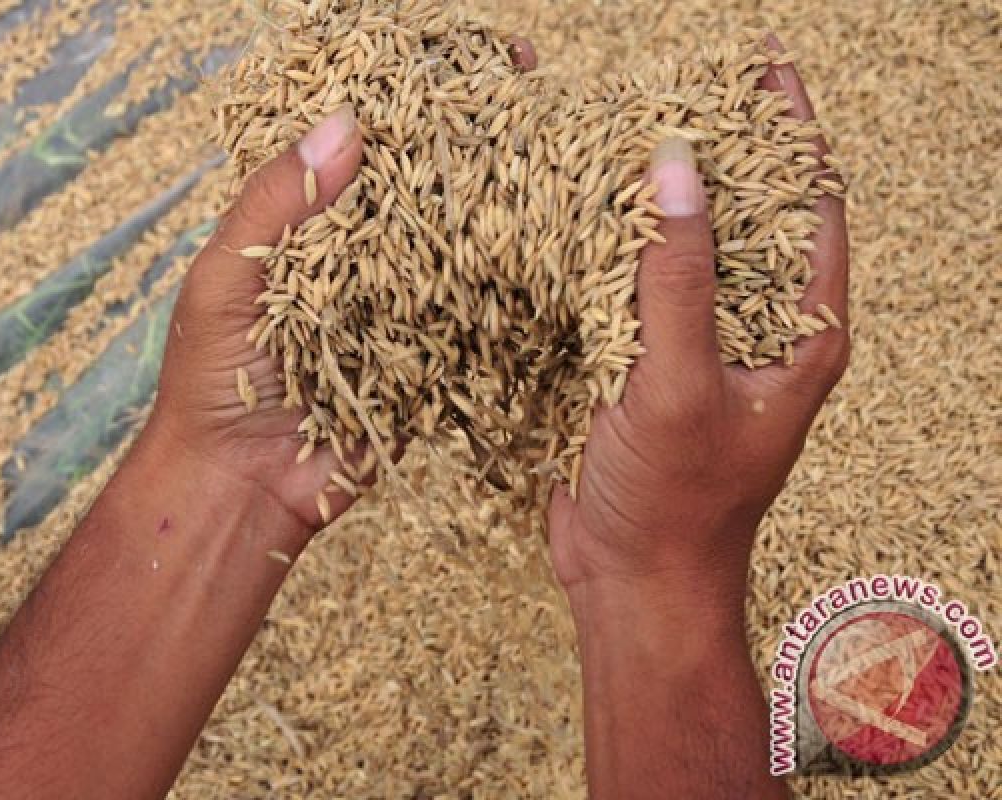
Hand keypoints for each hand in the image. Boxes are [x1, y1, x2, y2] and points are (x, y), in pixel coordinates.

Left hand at [146, 39, 538, 537]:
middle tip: (531, 97)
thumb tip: (348, 126)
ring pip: (457, 246)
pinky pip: (473, 321)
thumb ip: (277, 204)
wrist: (238, 485)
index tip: (472, 62)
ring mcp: (401, 306)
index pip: (367, 143)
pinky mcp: (429, 361)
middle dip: (475, 142)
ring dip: (503, 209)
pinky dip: (507, 294)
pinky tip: (551, 258)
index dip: (414, 100)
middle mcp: (362, 256)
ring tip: (556, 164)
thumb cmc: (212, 379)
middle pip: (425, 185)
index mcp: (309, 223)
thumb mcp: (225, 278)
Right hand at [547, 39, 849, 612]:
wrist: (632, 580)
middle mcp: (753, 327)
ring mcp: (695, 343)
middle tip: (681, 81)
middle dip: (716, 149)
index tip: (765, 69)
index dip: (791, 133)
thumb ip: (678, 280)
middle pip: (743, 214)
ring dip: (654, 193)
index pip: (809, 206)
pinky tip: (578, 208)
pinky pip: (631, 285)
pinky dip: (608, 244)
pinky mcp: (642, 361)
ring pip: (680, 247)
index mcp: (799, 331)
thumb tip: (674, 167)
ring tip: (623, 125)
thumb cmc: (676, 501)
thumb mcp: (680, 386)